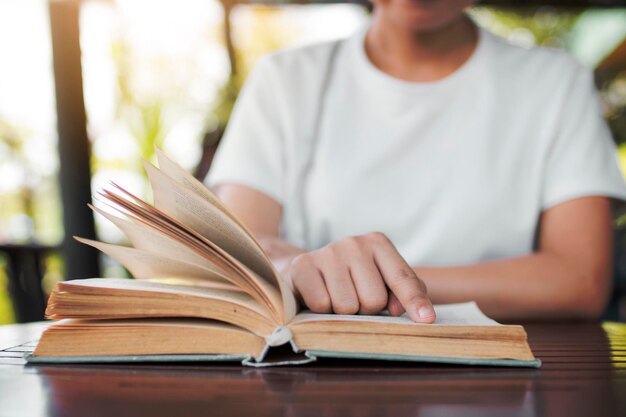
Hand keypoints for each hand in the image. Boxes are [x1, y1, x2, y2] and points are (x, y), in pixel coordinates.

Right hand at [283, 232, 435, 322]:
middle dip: (366, 309)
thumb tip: (399, 310)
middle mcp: (354, 243)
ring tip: (337, 297)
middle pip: (374, 299)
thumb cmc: (352, 280)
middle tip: (355, 299)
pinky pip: (322, 304)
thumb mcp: (382, 280)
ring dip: (342, 312)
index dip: (414, 301)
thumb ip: (404, 291)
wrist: (306, 272)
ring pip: (347, 305)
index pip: (402, 278)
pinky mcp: (303, 265)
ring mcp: (328, 252)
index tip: (426, 320)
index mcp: (378, 244)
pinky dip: (321, 310)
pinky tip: (320, 295)